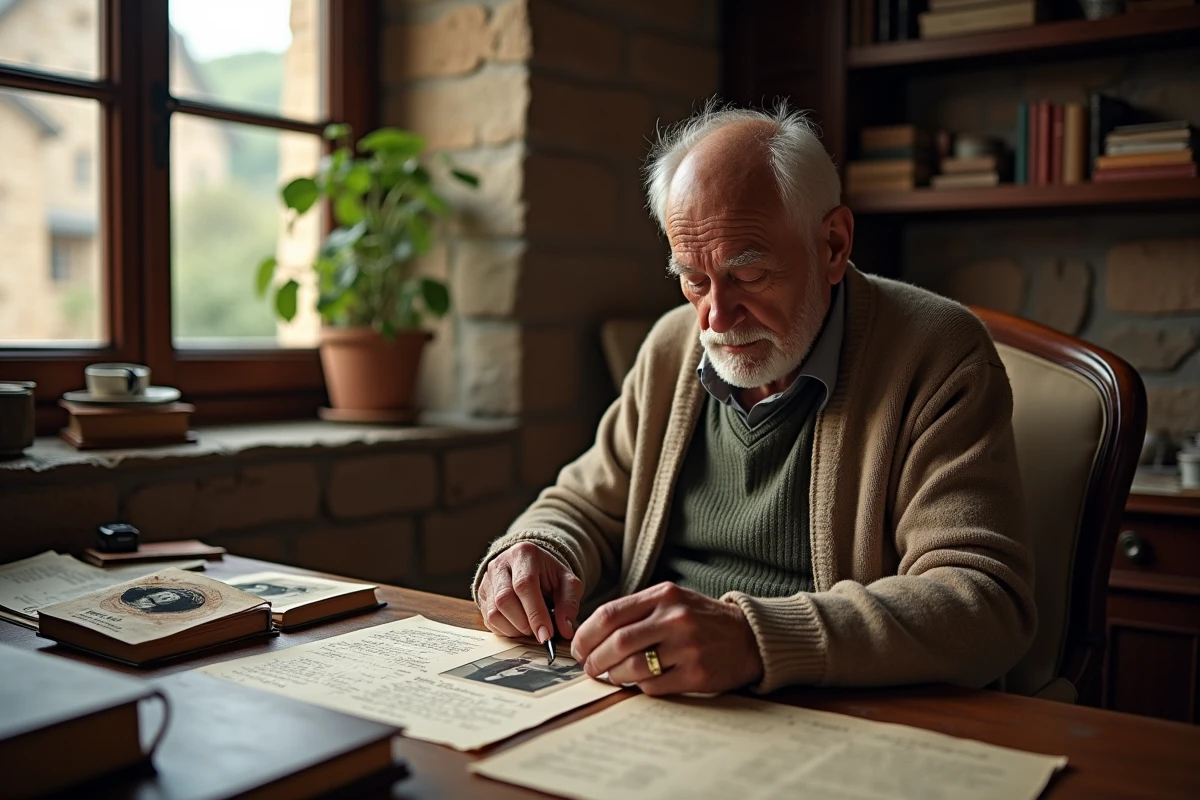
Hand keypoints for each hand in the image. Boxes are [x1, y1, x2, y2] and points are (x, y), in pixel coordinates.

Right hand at [477, 542, 582, 643]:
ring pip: (493, 612)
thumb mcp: (567, 582)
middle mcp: (500, 564)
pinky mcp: (481, 595)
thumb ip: (569, 603)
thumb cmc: (549, 574)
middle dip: (524, 623)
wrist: (531, 566)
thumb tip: (565, 630)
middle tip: (539, 633)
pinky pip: (488, 619)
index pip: (525, 585)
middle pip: (505, 599)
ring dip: (514, 629)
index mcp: (524, 554)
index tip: (546, 635)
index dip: (535, 613)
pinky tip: (519, 626)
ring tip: (530, 628)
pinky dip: (505, 630)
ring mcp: (487, 580)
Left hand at [570, 582, 762, 695]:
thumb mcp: (672, 601)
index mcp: (664, 595)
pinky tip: (641, 682)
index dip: (586, 635)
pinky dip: (640, 687)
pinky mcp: (697, 674)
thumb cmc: (701, 619)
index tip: (577, 648)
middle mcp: (675, 618)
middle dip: (595, 659)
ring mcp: (688, 647)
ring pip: (633, 667)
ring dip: (615, 676)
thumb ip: (636, 612)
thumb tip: (592, 635)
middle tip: (589, 668)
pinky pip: (654, 686)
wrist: (749, 637)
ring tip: (612, 676)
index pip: (610, 614)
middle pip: (617, 642)